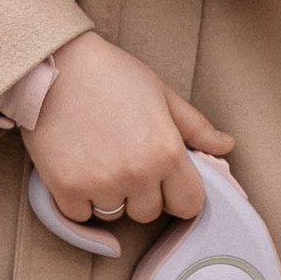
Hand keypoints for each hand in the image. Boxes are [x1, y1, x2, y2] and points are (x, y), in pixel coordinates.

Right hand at [27, 32, 233, 229]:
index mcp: (166, 152)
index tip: (164, 179)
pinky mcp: (66, 189)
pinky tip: (75, 164)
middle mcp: (137, 174)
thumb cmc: (111, 74)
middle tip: (123, 156)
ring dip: (108, 195)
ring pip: (114, 214)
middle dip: (141, 192)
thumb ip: (196, 127)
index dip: (177, 192)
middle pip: (149, 213)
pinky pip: (80, 215)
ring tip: (97, 155)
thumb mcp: (161, 93)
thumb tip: (226, 145)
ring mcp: (101, 184)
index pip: (189, 205)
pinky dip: (77, 197)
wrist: (55, 63)